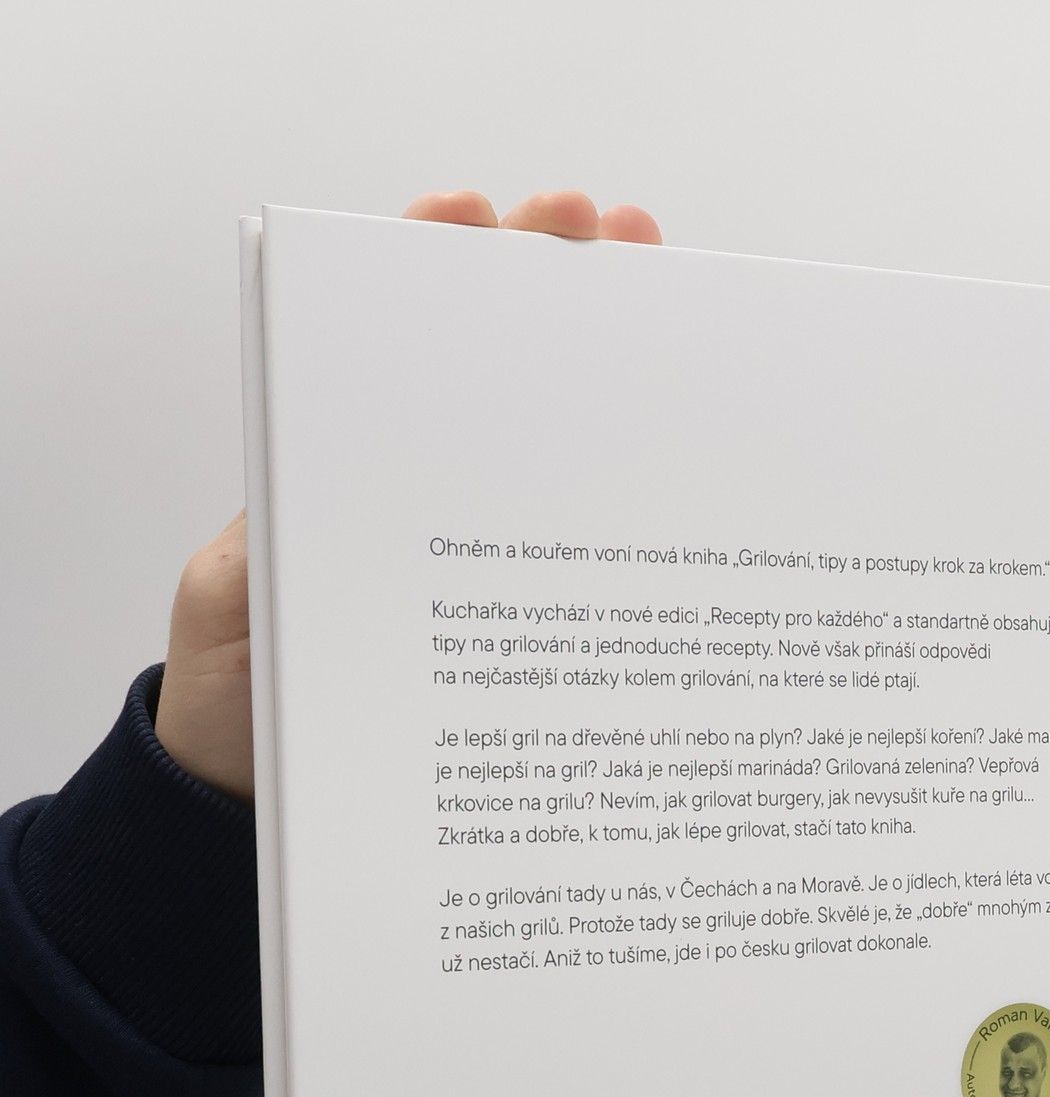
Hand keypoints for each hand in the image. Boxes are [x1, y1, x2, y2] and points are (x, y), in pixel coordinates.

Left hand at [153, 190, 662, 798]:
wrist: (264, 793)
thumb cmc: (241, 695)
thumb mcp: (236, 603)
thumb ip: (270, 542)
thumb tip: (324, 486)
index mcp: (345, 464)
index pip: (393, 340)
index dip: (432, 265)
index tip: (475, 217)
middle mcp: (424, 490)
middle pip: (495, 365)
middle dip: (554, 285)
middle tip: (610, 235)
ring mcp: (486, 548)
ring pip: (556, 443)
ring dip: (615, 373)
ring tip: (663, 307)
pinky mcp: (528, 619)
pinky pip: (586, 545)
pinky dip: (637, 497)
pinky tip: (681, 453)